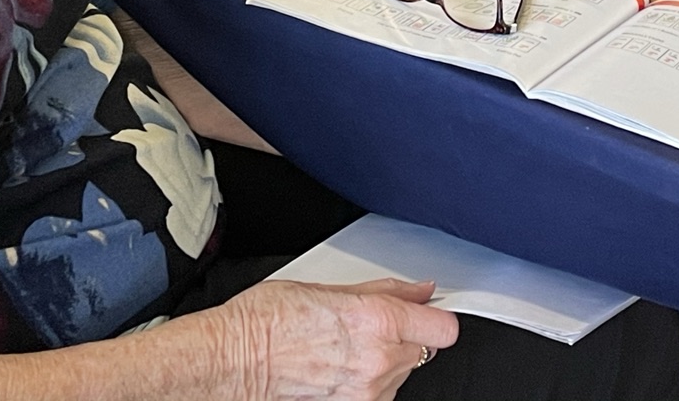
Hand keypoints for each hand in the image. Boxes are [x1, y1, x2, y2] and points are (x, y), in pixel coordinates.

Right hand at [215, 277, 458, 399]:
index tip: (426, 312)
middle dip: (405, 336)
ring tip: (347, 347)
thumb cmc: (269, 319)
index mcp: (376, 319)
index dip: (435, 317)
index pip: (443, 327)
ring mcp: (368, 391)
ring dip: (386, 360)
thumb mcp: (330, 288)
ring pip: (402, 373)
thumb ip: (385, 291)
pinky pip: (381, 393)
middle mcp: (379, 359)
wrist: (235, 359)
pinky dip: (370, 382)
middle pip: (424, 349)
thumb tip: (420, 291)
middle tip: (371, 325)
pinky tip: (341, 368)